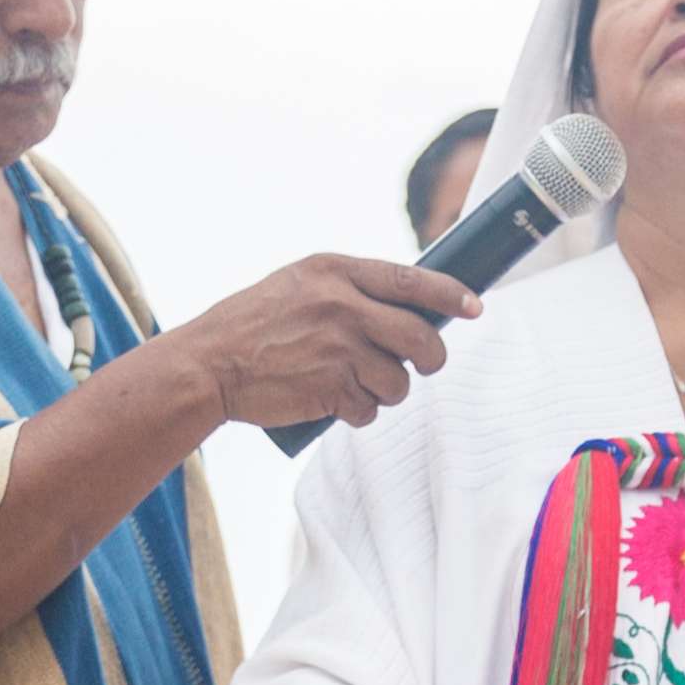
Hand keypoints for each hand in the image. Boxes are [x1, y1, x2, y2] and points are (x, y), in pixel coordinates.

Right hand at [177, 253, 473, 434]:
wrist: (209, 364)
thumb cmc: (253, 326)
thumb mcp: (299, 286)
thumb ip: (348, 290)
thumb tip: (406, 311)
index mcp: (335, 271)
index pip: (409, 279)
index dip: (449, 294)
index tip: (475, 306)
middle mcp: (342, 305)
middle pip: (419, 336)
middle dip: (432, 357)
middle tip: (426, 365)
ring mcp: (339, 348)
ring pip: (399, 380)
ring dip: (387, 391)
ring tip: (356, 386)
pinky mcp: (331, 388)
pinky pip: (370, 409)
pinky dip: (359, 413)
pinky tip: (333, 402)